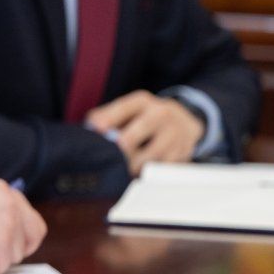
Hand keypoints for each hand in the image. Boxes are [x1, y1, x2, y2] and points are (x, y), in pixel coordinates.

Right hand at [0, 176, 45, 273]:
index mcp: (0, 190)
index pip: (26, 213)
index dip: (20, 231)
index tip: (10, 240)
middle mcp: (10, 204)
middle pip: (34, 233)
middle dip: (21, 247)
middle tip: (1, 255)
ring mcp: (8, 225)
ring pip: (14, 255)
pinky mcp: (1, 247)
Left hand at [87, 90, 201, 175]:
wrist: (184, 121)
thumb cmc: (145, 118)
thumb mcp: (129, 111)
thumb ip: (107, 117)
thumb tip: (89, 129)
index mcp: (142, 101)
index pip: (123, 108)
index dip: (108, 119)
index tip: (96, 130)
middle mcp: (160, 113)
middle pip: (140, 130)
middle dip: (123, 146)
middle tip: (112, 157)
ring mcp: (174, 132)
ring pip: (152, 153)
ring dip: (135, 165)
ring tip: (126, 168)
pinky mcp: (183, 151)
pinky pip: (163, 166)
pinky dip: (151, 172)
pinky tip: (143, 170)